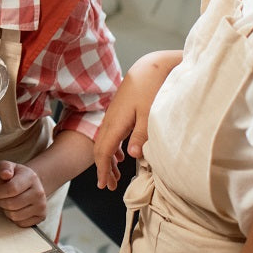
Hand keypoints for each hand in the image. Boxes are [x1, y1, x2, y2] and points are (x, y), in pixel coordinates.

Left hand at [0, 161, 47, 227]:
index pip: (12, 189)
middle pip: (11, 204)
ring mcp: (41, 206)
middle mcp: (39, 192)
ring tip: (7, 202)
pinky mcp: (41, 217)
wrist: (31, 184)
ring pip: (15, 216)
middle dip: (0, 202)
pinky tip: (15, 209)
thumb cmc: (15, 176)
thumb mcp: (7, 166)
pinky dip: (14, 218)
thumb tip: (5, 174)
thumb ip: (4, 167)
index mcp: (31, 177)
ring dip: (6, 210)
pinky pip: (21, 223)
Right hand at [92, 49, 181, 189]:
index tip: (104, 185)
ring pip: (104, 141)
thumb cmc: (152, 88)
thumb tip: (132, 156)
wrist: (151, 67)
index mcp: (117, 122)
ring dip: (108, 159)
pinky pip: (110, 135)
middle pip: (100, 148)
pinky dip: (113, 148)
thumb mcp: (151, 114)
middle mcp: (111, 120)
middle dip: (103, 168)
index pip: (104, 151)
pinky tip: (122, 155)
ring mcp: (114, 115)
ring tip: (115, 175)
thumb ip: (141, 135)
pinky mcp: (119, 112)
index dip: (102, 169)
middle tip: (109, 186)